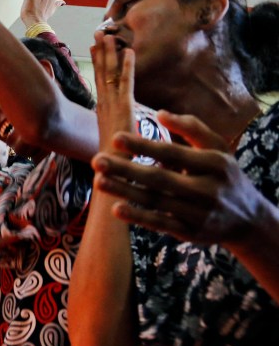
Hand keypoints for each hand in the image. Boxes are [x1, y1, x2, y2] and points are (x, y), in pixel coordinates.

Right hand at [90, 35, 135, 153]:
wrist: (109, 173)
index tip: (94, 47)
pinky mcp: (125, 108)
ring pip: (110, 74)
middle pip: (101, 73)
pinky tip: (129, 52)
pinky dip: (127, 67)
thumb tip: (109, 137)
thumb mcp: (110, 144)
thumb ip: (110, 135)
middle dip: (100, 52)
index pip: (99, 82)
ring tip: (108, 34)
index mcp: (102, 111)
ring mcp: (113, 106)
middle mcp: (104, 105)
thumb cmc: (110, 163)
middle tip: (99, 33)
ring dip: (110, 54)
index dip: (97, 63)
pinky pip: (126, 83)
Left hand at [92, 110, 265, 245]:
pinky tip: (116, 209)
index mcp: (214, 164)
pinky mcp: (190, 233)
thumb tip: (160, 113)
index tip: (115, 138)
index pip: (172, 153)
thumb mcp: (219, 148)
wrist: (249, 219)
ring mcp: (198, 213)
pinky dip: (138, 217)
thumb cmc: (224, 175)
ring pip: (155, 201)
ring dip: (125, 192)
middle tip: (96, 160)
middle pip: (159, 178)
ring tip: (98, 181)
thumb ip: (192, 129)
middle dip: (126, 169)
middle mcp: (207, 189)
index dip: (143, 146)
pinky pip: (160, 224)